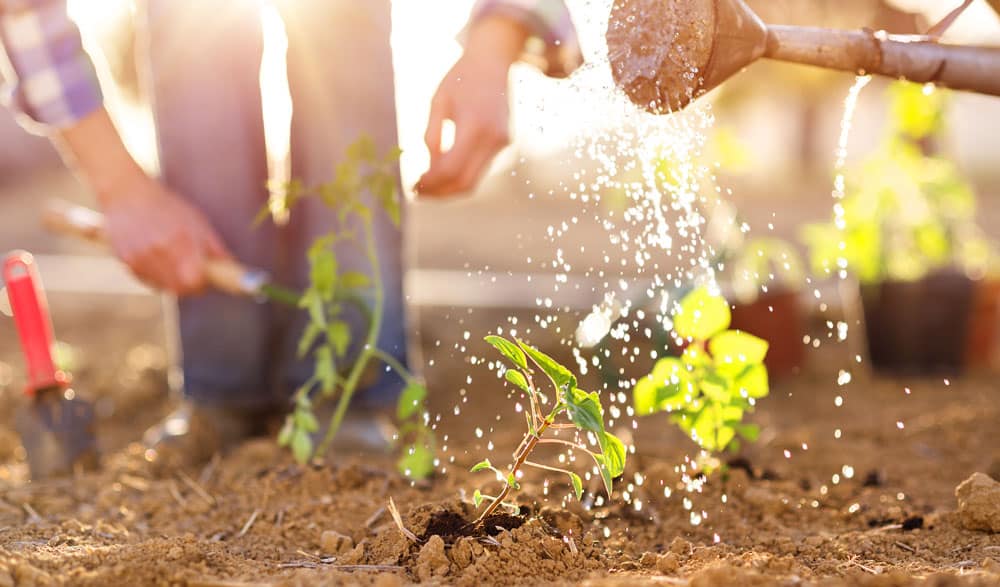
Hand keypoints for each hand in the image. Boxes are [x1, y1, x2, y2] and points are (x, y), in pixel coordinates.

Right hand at [55, 109, 229, 294]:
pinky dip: (157, 276)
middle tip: (195, 274)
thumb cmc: (167, 206)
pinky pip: (148, 280)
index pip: (195, 281)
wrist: (125, 193)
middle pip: (180, 288)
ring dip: (174, 280)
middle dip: (191, 285)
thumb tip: (232, 268)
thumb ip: (214, 248)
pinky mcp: (126, 261)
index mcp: (179, 240)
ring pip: (163, 286)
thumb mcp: (197, 221)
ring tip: (174, 260)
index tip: (208, 279)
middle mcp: (158, 251)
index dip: (203, 284)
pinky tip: (158, 258)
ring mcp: (139, 258)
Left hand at [416, 16, 528, 195]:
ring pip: (473, 181)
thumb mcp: (438, 101)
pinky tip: (442, 173)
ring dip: (448, 189)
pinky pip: (479, 170)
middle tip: (417, 193)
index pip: (450, 169)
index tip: (412, 185)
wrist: (494, 61)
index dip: (430, 182)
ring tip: (426, 186)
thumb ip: (433, 136)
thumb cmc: (461, 78)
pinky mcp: (504, 144)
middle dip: (439, 193)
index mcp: (474, 125)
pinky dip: (459, 177)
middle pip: (464, 183)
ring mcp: (501, 143)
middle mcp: (492, 138)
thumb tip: (429, 169)